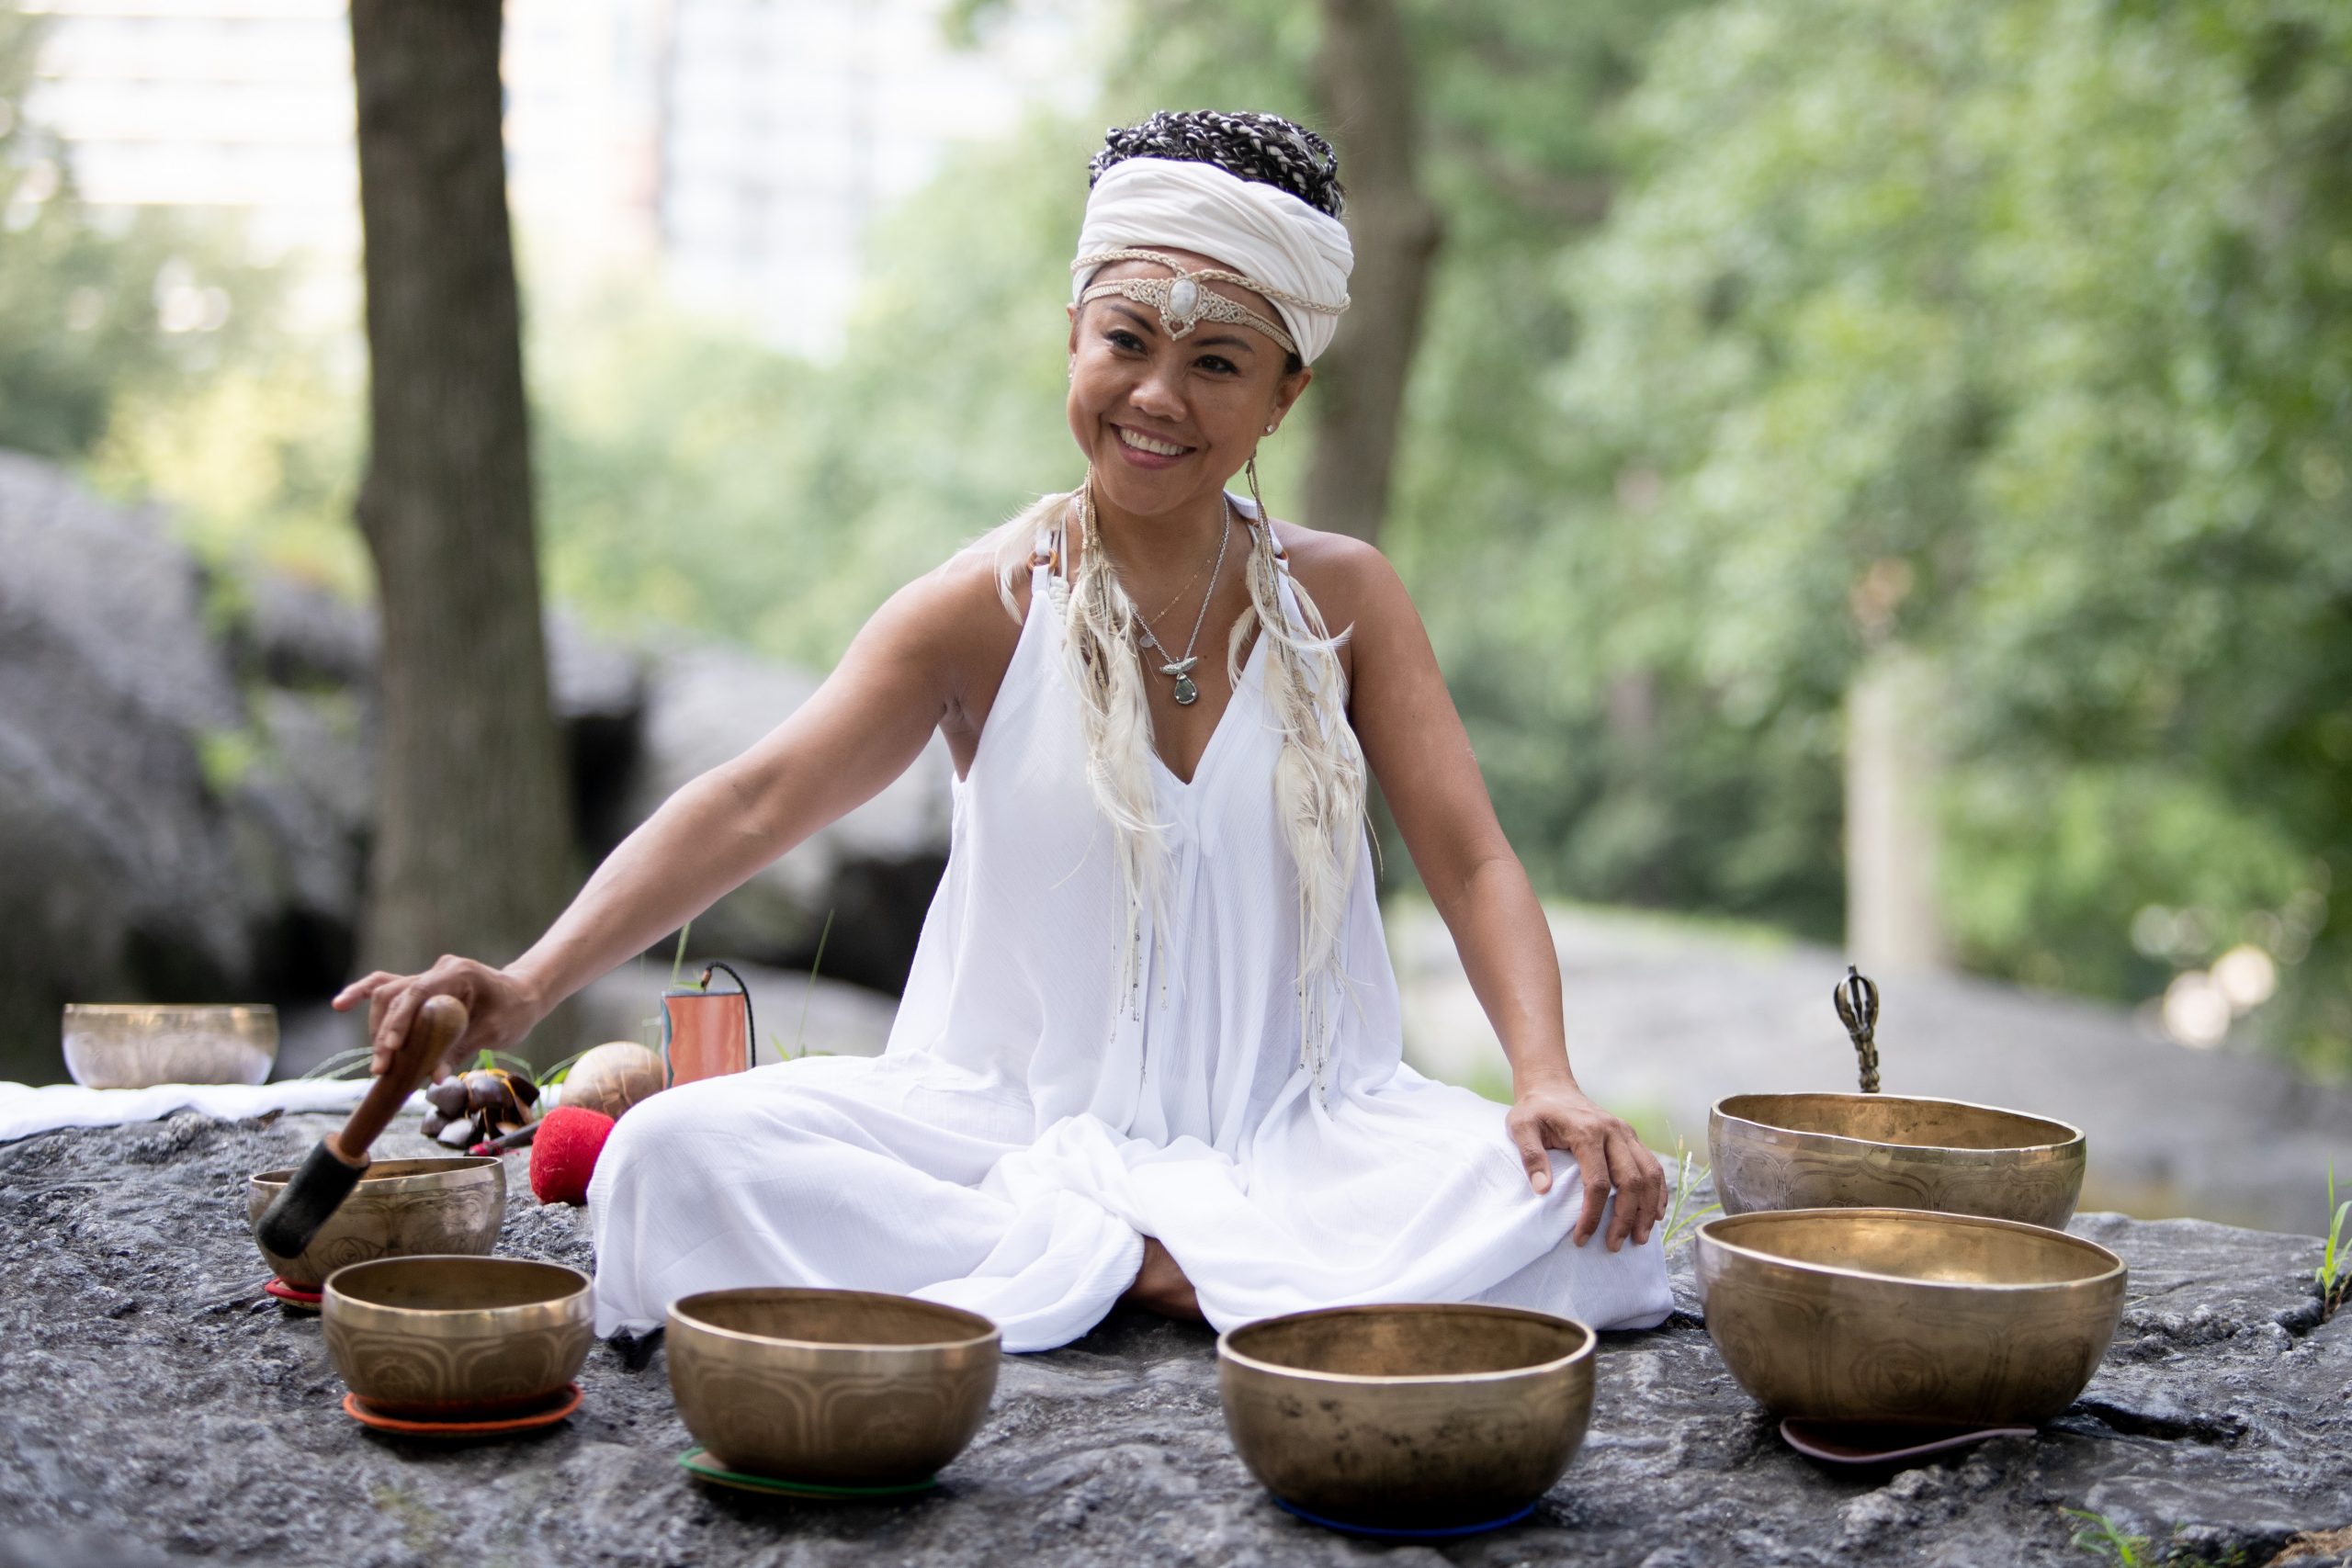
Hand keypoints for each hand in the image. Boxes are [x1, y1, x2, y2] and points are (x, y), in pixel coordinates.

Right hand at [331, 957, 546, 1080]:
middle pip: (395, 996)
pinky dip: (363, 994)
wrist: (523, 996)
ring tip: (381, 1061)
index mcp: (457, 973)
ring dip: (378, 1028)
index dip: (398, 1023)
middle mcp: (437, 970)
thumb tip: (431, 1076)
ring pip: (387, 995)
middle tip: (382, 1070)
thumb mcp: (493, 1032)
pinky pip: (387, 986)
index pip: (416, 994)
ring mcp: (426, 976)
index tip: (388, 1052)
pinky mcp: (420, 988)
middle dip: (385, 1034)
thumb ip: (459, 1049)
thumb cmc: (513, 1012)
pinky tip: (339, 1005)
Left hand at [1504, 1082, 1666, 1251]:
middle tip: (1614, 1245)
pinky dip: (1658, 1192)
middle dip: (1626, 1218)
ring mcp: (1626, 1133)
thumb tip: (1543, 1190)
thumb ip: (1531, 1156)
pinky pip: (1653, 1166)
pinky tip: (1654, 1214)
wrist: (1552, 1086)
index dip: (1592, 1214)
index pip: (1598, 1182)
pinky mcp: (1631, 1137)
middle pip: (1631, 1181)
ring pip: (1649, 1175)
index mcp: (1587, 1132)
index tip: (1581, 1238)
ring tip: (1639, 1238)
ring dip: (1647, 1209)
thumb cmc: (1535, 1110)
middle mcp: (1613, 1132)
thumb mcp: (1521, 1127)